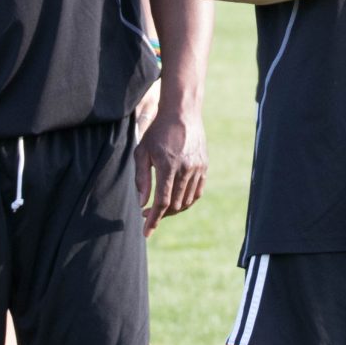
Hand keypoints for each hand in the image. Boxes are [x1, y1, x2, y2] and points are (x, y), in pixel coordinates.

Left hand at [134, 102, 207, 233]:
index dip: (153, 219)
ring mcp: (198, 168)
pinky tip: (177, 200)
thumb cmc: (158, 131)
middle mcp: (186, 169)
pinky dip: (187, 201)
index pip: (162, 202)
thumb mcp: (142, 152)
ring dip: (174, 209)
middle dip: (160, 214)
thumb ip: (141, 178)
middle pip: (175, 205)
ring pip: (187, 201)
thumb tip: (142, 202)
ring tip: (161, 208)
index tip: (146, 232)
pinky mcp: (204, 166)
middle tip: (146, 213)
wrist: (182, 112)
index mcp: (168, 166)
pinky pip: (197, 192)